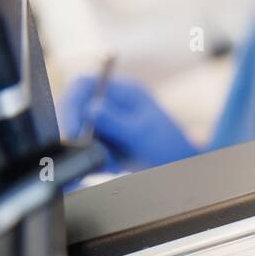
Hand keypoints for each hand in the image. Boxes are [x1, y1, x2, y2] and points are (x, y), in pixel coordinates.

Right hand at [59, 76, 198, 170]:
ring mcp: (106, 122)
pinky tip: (114, 166)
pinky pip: (88, 148)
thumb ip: (115, 122)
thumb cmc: (170, 147)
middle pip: (76, 108)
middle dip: (77, 130)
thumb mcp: (143, 134)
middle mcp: (110, 103)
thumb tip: (90, 109)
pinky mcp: (105, 141)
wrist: (184, 170)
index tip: (71, 130)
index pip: (83, 85)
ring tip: (112, 162)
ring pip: (79, 130)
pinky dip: (95, 160)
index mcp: (122, 91)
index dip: (70, 104)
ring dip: (88, 148)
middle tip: (85, 150)